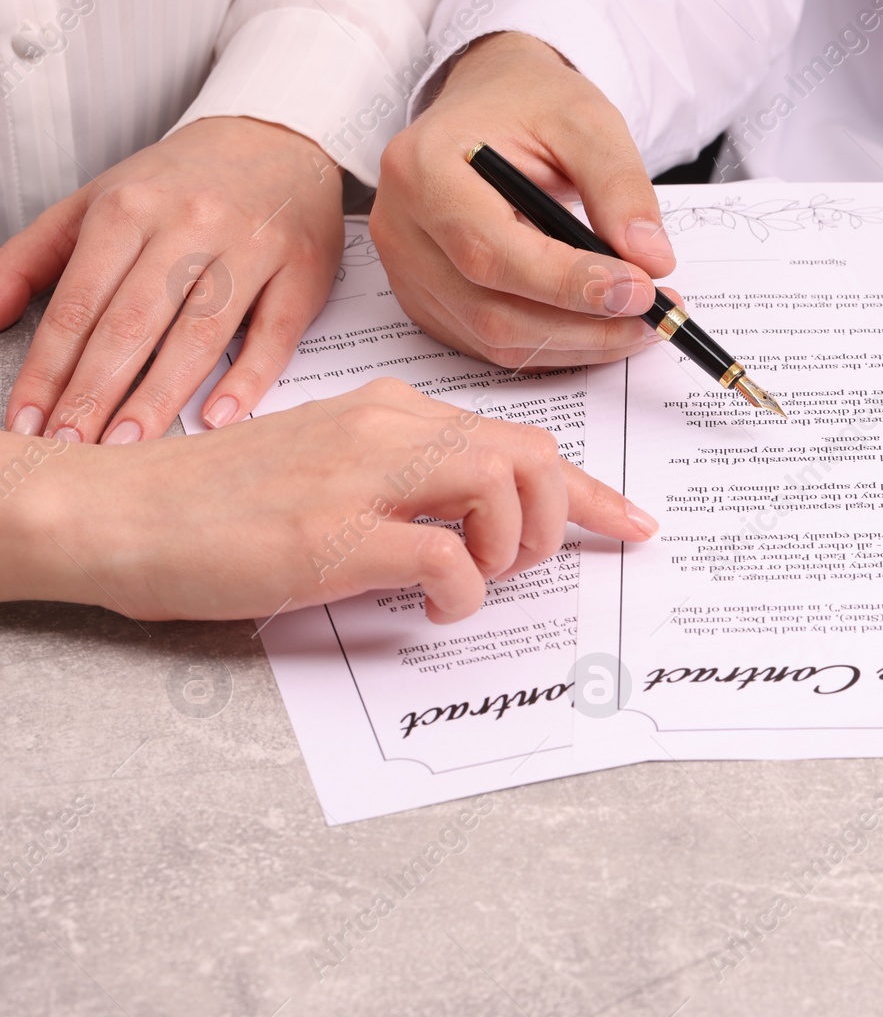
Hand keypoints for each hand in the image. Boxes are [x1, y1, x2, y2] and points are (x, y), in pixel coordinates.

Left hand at [0, 115, 345, 442]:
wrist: (276, 142)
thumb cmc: (183, 184)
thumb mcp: (96, 202)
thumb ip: (35, 258)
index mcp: (128, 209)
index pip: (78, 304)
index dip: (48, 369)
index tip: (28, 422)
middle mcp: (188, 225)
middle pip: (133, 323)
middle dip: (95, 393)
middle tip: (72, 449)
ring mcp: (250, 249)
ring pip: (199, 334)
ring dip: (160, 397)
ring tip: (128, 447)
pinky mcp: (302, 273)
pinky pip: (273, 335)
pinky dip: (247, 379)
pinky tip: (219, 417)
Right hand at [8, 378, 657, 622]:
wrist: (119, 511)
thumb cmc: (219, 501)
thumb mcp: (329, 465)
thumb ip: (404, 479)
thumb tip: (474, 521)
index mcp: (391, 411)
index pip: (518, 439)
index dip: (588, 489)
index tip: (629, 522)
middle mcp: (388, 429)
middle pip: (533, 455)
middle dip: (560, 517)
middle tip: (520, 564)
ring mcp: (363, 478)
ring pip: (506, 488)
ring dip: (513, 550)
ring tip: (470, 578)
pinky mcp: (335, 536)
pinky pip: (449, 561)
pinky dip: (461, 593)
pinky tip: (427, 604)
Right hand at [370, 31, 671, 369]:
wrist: (490, 104)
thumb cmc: (530, 105)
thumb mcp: (585, 121)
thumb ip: (620, 186)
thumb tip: (652, 260)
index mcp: (423, 169)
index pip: (491, 250)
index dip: (570, 283)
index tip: (640, 290)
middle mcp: (402, 227)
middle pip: (491, 308)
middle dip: (584, 324)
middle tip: (653, 315)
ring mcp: (408, 272)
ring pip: (495, 339)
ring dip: (578, 344)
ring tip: (639, 322)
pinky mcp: (428, 302)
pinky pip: (493, 345)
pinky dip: (556, 346)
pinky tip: (600, 325)